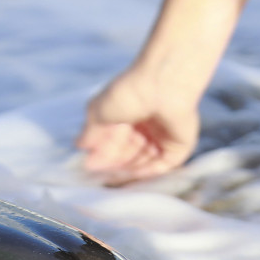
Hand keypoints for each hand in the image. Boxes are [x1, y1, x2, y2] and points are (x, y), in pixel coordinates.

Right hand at [78, 69, 199, 184]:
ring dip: (129, 169)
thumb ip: (90, 131)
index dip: (102, 153)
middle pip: (128, 152)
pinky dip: (148, 171)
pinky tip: (134, 173)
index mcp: (129, 114)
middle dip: (115, 163)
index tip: (90, 164)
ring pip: (144, 161)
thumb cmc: (128, 93)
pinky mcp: (178, 145)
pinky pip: (162, 165)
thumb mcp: (99, 112)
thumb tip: (80, 145)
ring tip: (117, 174)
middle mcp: (146, 125)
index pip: (114, 141)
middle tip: (102, 173)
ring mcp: (163, 136)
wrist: (161, 84)